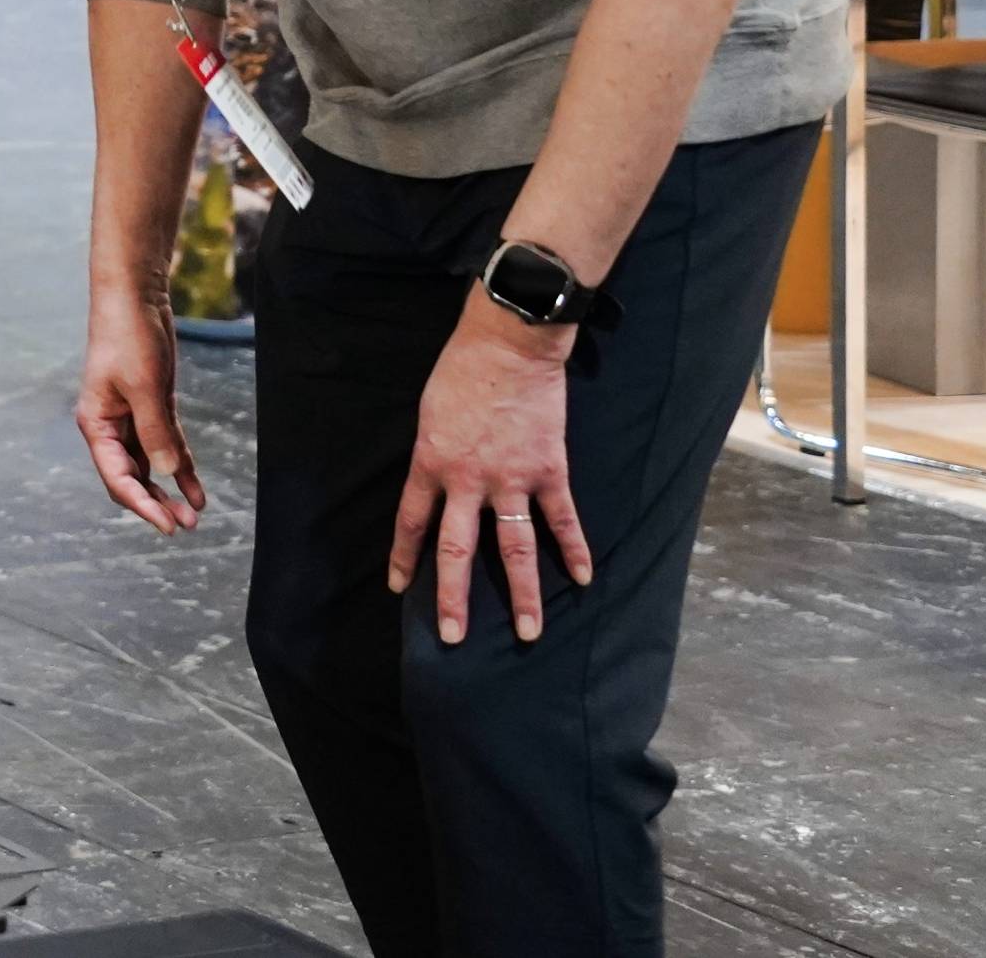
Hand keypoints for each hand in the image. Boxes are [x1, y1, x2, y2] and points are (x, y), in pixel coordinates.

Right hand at [74, 286, 206, 533]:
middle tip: (186, 525)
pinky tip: (196, 490)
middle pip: (132, 477)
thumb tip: (165, 475)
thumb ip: (155, 432)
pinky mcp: (152, 407)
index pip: (117, 476)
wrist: (135, 297)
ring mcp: (132, 418)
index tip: (168, 526)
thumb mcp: (144, 387)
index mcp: (96, 423)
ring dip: (170, 489)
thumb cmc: (129, 337)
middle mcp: (111, 426)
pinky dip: (181, 467)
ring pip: (150, 465)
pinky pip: (166, 446)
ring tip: (194, 515)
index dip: (142, 504)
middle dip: (156, 502)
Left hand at [388, 297, 589, 645]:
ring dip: (524, 594)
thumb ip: (434, 455)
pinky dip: (575, 549)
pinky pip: (562, 519)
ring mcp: (511, 479)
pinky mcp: (548, 470)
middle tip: (454, 639)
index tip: (401, 590)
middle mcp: (468, 481)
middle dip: (455, 598)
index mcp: (430, 463)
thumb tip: (439, 486)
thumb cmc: (461, 372)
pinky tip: (584, 579)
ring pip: (514, 549)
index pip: (412, 523)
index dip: (405, 558)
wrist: (507, 345)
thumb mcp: (429, 415)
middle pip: (457, 550)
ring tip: (530, 633)